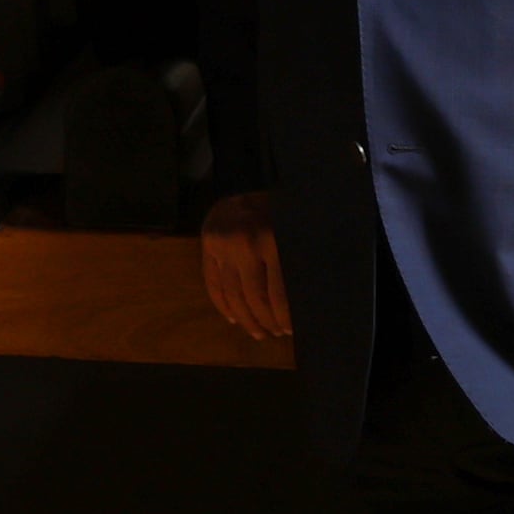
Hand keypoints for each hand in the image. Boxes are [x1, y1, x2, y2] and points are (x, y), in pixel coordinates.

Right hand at [200, 192, 288, 342]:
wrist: (244, 180)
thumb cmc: (278, 207)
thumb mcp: (293, 228)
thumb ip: (296, 259)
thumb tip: (306, 301)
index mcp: (271, 240)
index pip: (278, 292)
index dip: (284, 316)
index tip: (291, 329)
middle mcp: (244, 245)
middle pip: (254, 298)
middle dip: (266, 321)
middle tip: (276, 333)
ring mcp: (222, 247)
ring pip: (233, 296)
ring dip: (246, 319)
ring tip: (258, 332)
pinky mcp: (207, 247)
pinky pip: (213, 285)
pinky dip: (223, 306)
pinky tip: (234, 319)